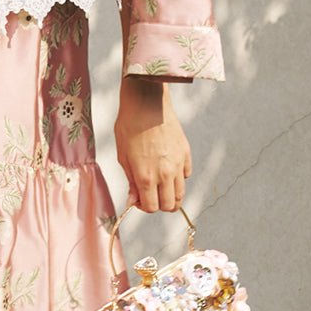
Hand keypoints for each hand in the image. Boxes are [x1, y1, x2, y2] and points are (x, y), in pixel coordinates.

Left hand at [114, 76, 191, 212]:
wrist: (146, 103)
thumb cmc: (129, 126)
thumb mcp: (123, 156)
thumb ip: (131, 181)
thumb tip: (133, 200)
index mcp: (146, 177)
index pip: (151, 208)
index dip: (144, 207)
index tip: (139, 199)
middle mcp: (165, 174)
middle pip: (170, 205)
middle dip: (159, 205)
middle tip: (150, 194)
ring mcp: (178, 164)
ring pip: (181, 193)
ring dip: (170, 195)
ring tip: (160, 184)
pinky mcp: (186, 153)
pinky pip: (186, 175)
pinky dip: (179, 177)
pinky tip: (168, 167)